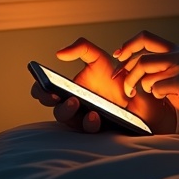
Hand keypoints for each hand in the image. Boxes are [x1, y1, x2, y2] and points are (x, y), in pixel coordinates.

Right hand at [30, 37, 175, 133]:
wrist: (138, 93)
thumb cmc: (114, 77)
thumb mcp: (99, 58)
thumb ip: (82, 48)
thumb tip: (59, 53)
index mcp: (68, 90)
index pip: (45, 91)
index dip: (40, 89)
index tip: (44, 85)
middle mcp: (72, 105)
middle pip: (51, 106)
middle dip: (49, 101)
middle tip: (56, 95)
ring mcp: (82, 118)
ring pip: (67, 119)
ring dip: (67, 111)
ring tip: (75, 102)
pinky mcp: (97, 129)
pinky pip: (88, 130)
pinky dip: (89, 122)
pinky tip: (94, 115)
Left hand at [114, 30, 178, 135]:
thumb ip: (167, 71)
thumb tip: (140, 76)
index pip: (146, 38)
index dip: (128, 46)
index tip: (118, 57)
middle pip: (141, 54)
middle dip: (125, 70)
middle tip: (122, 85)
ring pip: (145, 70)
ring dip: (137, 85)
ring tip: (141, 95)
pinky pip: (156, 87)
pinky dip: (156, 95)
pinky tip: (166, 100)